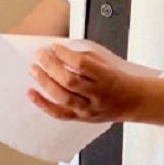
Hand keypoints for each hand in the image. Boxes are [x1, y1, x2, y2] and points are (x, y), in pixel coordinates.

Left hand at [27, 44, 142, 122]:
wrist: (132, 101)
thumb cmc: (116, 78)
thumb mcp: (105, 62)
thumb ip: (83, 57)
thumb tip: (58, 52)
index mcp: (106, 77)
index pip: (82, 65)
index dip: (65, 55)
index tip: (54, 46)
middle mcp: (97, 95)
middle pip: (69, 81)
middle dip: (51, 66)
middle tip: (40, 54)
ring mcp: (88, 109)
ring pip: (63, 97)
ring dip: (45, 82)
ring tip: (33, 69)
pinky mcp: (81, 118)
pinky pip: (59, 113)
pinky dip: (42, 104)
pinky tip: (31, 93)